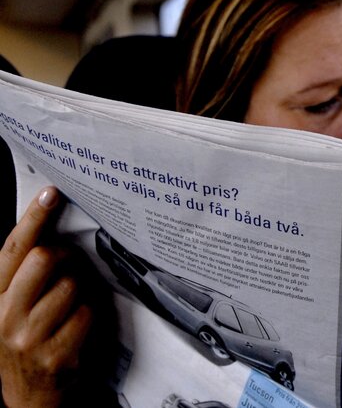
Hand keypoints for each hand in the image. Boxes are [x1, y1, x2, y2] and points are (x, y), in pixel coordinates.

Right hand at [0, 187, 91, 407]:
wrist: (31, 399)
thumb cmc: (29, 345)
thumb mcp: (15, 310)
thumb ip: (26, 277)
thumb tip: (53, 238)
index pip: (12, 249)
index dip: (33, 218)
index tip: (51, 194)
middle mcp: (5, 314)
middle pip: (44, 259)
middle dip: (66, 257)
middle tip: (71, 268)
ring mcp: (28, 336)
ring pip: (72, 286)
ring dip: (83, 291)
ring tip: (74, 306)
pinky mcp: (55, 353)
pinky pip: (88, 313)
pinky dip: (92, 315)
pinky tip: (82, 327)